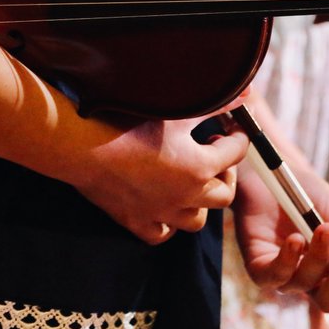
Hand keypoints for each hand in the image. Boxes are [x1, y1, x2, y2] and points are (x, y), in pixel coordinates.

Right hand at [62, 109, 248, 244]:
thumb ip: (215, 105)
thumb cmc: (130, 124)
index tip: (233, 129)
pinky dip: (168, 223)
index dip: (238, 137)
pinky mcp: (136, 221)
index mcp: (200, 167)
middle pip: (224, 195)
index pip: (236, 153)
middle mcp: (186, 196)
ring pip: (196, 221)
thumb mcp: (177, 111)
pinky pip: (161, 233)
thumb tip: (244, 95)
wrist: (84, 146)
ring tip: (193, 184)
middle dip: (225, 175)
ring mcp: (161, 212)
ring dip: (201, 204)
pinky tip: (165, 206)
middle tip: (216, 158)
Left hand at [232, 161, 328, 328]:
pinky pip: (273, 275)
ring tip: (326, 228)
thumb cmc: (311, 197)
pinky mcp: (258, 266)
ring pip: (304, 284)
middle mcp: (309, 281)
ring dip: (318, 258)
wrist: (277, 174)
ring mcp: (284, 275)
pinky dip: (287, 260)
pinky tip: (295, 239)